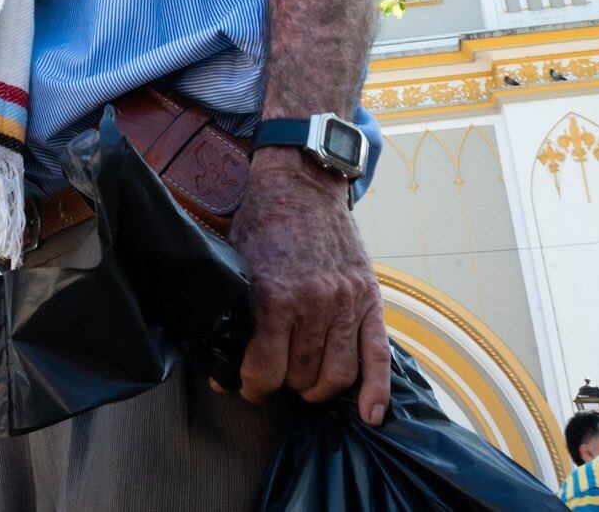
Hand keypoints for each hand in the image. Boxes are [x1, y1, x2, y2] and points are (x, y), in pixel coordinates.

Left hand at [226, 150, 390, 423]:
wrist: (301, 184)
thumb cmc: (262, 224)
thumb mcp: (234, 265)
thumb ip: (228, 317)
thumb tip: (219, 371)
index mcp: (274, 296)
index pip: (265, 370)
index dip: (252, 387)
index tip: (246, 386)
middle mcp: (315, 303)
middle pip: (302, 376)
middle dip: (283, 386)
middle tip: (273, 380)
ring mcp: (347, 303)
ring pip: (337, 374)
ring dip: (318, 390)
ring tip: (303, 384)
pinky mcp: (370, 299)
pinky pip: (379, 356)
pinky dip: (376, 390)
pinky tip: (370, 414)